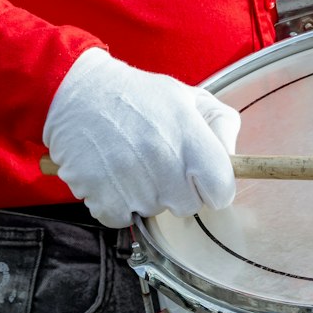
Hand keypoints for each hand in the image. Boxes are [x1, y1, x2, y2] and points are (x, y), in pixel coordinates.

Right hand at [43, 47, 239, 226]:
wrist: (80, 94)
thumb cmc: (139, 95)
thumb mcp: (187, 95)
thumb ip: (220, 123)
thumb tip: (232, 158)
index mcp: (189, 137)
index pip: (223, 192)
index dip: (215, 185)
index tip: (203, 174)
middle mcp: (164, 164)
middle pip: (189, 206)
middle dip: (180, 188)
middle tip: (161, 158)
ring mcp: (133, 186)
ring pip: (155, 211)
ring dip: (148, 193)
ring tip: (132, 158)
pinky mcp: (104, 200)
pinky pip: (124, 218)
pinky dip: (119, 203)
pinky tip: (113, 172)